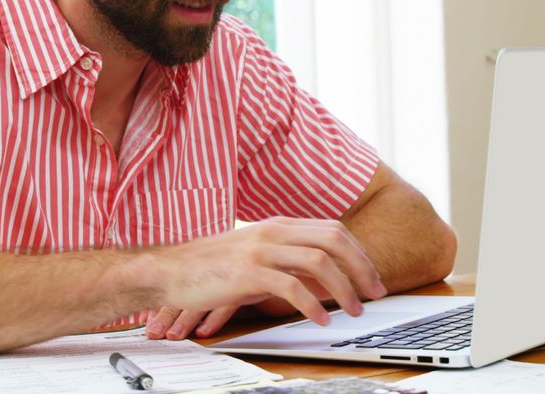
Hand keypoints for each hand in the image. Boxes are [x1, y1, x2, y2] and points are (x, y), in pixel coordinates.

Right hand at [148, 217, 386, 332]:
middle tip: (375, 293)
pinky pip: (293, 287)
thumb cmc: (210, 267)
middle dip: (362, 267)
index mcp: (278, 225)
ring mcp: (261, 250)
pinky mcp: (249, 273)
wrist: (169, 270)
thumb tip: (324, 280)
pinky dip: (313, 305)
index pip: (333, 230)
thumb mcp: (255, 257)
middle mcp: (273, 231)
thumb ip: (287, 261)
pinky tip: (320, 320)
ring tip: (353, 311)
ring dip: (344, 289)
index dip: (359, 253)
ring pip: (320, 262)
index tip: (371, 277)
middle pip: (335, 240)